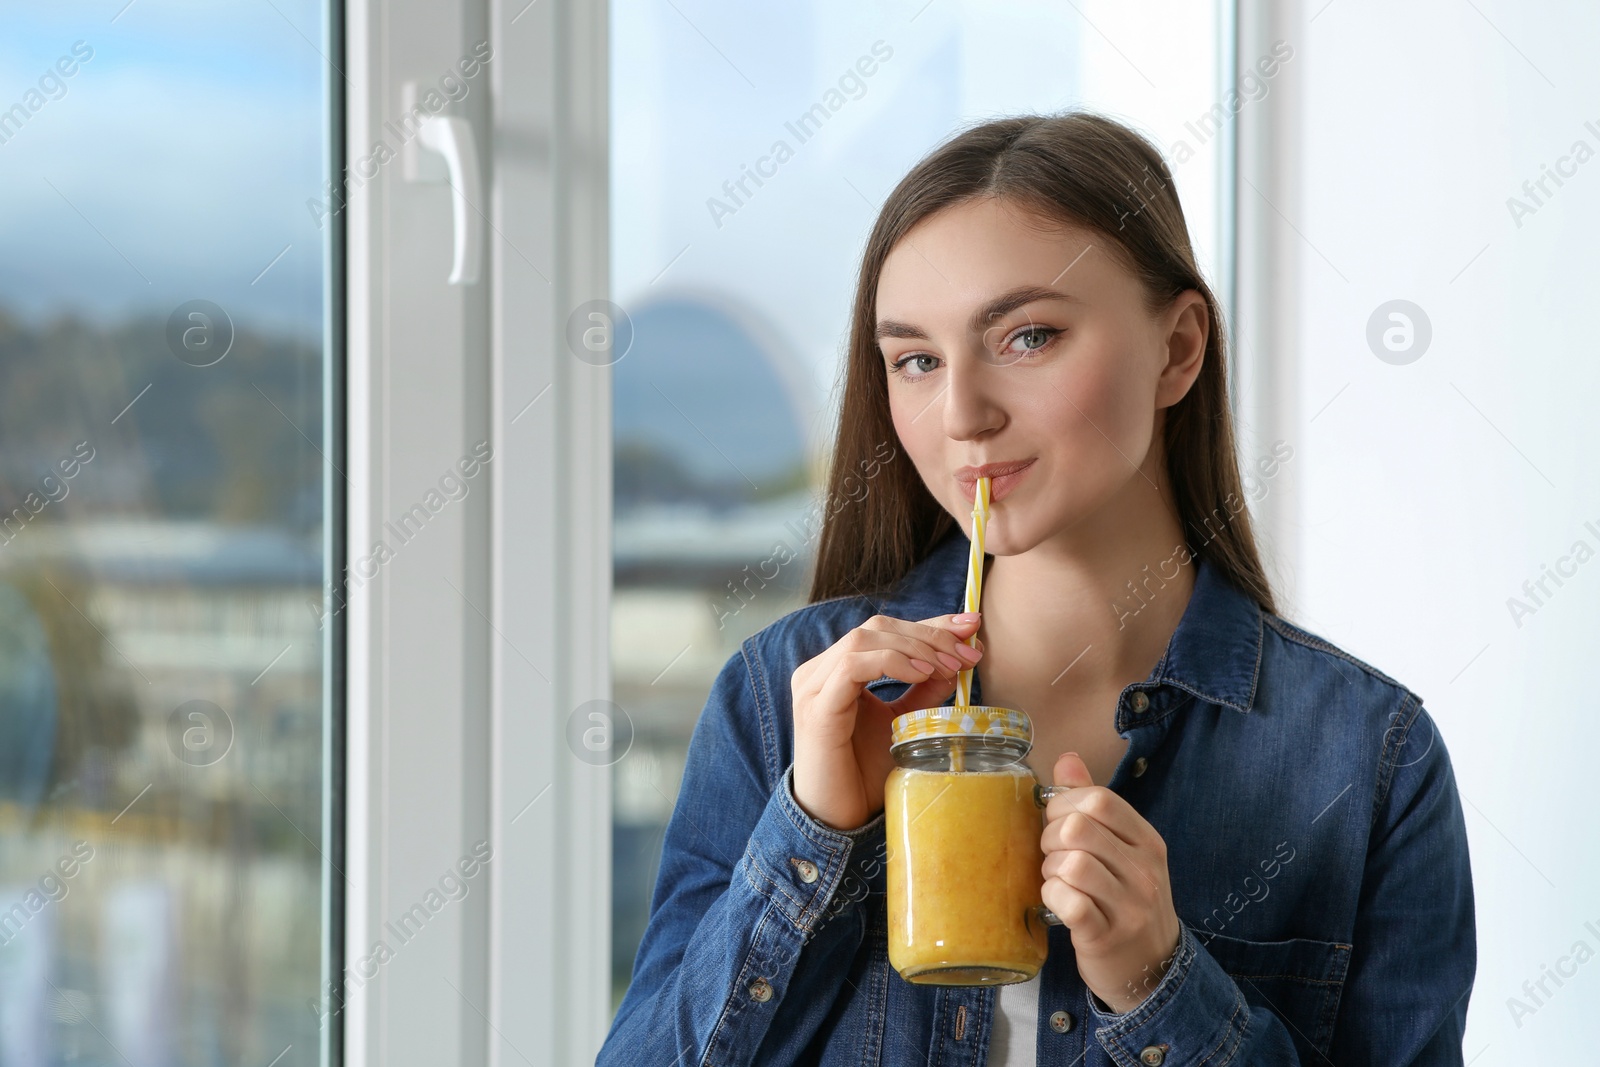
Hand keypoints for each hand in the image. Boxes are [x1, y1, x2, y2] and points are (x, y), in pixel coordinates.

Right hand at [789, 612, 983, 830]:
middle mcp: (818, 671)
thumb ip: (923, 692)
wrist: (839, 818)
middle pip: (877, 627)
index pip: (885, 630)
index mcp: (836, 671)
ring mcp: (813, 687)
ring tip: (950, 666)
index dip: (929, 623)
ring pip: (864, 638)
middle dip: (929, 634)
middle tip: (969, 652)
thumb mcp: (904, 724)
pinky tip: (922, 674)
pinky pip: (852, 666)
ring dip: (915, 646)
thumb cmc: (865, 774)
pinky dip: (892, 662)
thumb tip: (956, 664)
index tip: (971, 625)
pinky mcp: (816, 707)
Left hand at [1040, 752, 1181, 1013]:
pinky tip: (1058, 905)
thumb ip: (1093, 804)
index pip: (1099, 799)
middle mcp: (1145, 870)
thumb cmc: (1125, 900)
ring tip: (1057, 883)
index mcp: (1147, 840)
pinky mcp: (1107, 936)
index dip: (1063, 805)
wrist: (1152, 969)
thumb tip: (1067, 758)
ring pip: (1071, 864)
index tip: (1056, 824)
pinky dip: (1053, 899)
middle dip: (1050, 839)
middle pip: (1078, 828)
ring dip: (1050, 872)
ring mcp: (1130, 905)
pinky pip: (1069, 902)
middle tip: (1053, 858)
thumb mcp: (1121, 850)